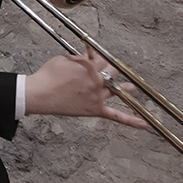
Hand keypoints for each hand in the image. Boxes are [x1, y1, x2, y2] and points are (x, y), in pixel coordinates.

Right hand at [25, 46, 146, 129]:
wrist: (39, 94)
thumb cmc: (48, 76)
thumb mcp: (64, 59)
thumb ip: (80, 58)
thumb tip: (90, 58)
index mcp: (89, 66)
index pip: (102, 59)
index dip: (98, 58)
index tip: (95, 58)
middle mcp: (96, 80)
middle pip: (112, 72)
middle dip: (108, 69)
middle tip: (103, 71)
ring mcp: (97, 96)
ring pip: (116, 89)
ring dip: (124, 87)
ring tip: (131, 88)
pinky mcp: (94, 109)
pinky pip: (115, 115)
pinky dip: (130, 120)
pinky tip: (143, 124)